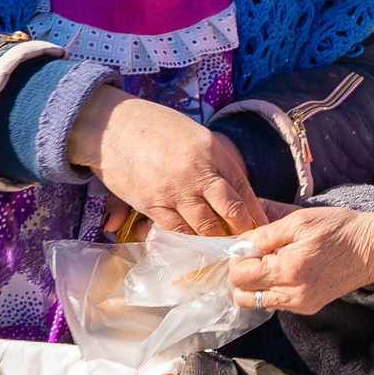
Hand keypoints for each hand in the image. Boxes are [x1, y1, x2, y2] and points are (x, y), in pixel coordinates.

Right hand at [68, 87, 259, 237]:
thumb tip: (228, 189)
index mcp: (211, 150)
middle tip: (247, 242)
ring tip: (224, 249)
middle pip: (229, 209)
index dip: (254, 210)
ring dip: (216, 240)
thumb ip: (211, 160)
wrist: (111, 125)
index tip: (262, 225)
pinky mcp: (152, 204)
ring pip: (205, 225)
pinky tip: (196, 247)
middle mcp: (197, 171)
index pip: (241, 186)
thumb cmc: (153, 126)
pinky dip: (189, 241)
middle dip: (240, 229)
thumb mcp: (192, 134)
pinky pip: (177, 230)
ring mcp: (174, 190)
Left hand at [229, 207, 373, 313]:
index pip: (239, 276)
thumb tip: (239, 245)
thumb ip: (265, 235)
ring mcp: (300, 304)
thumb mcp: (300, 221)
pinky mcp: (309, 307)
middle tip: (256, 255)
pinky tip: (285, 270)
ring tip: (271, 262)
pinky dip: (271, 289)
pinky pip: (276, 303)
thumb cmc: (339, 229)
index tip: (249, 245)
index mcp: (288, 270)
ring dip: (255, 284)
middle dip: (241, 274)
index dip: (237, 259)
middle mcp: (292, 294)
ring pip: (257, 303)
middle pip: (242, 296)